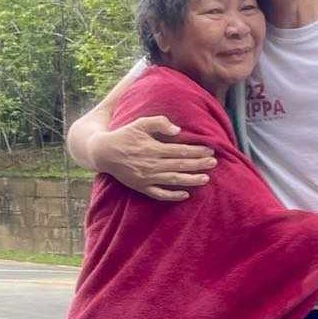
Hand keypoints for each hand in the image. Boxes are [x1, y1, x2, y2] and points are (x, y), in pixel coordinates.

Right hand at [94, 116, 215, 201]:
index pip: (180, 151)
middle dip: (199, 164)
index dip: (196, 151)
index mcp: (153, 148)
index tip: (210, 150)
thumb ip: (159, 123)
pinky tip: (185, 195)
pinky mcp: (141, 187)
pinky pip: (159, 194)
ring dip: (191, 180)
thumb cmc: (124, 135)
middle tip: (214, 163)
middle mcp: (151, 164)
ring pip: (173, 180)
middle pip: (180, 165)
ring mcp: (147, 178)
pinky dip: (173, 195)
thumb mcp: (139, 123)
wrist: (103, 152)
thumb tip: (177, 130)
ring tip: (206, 179)